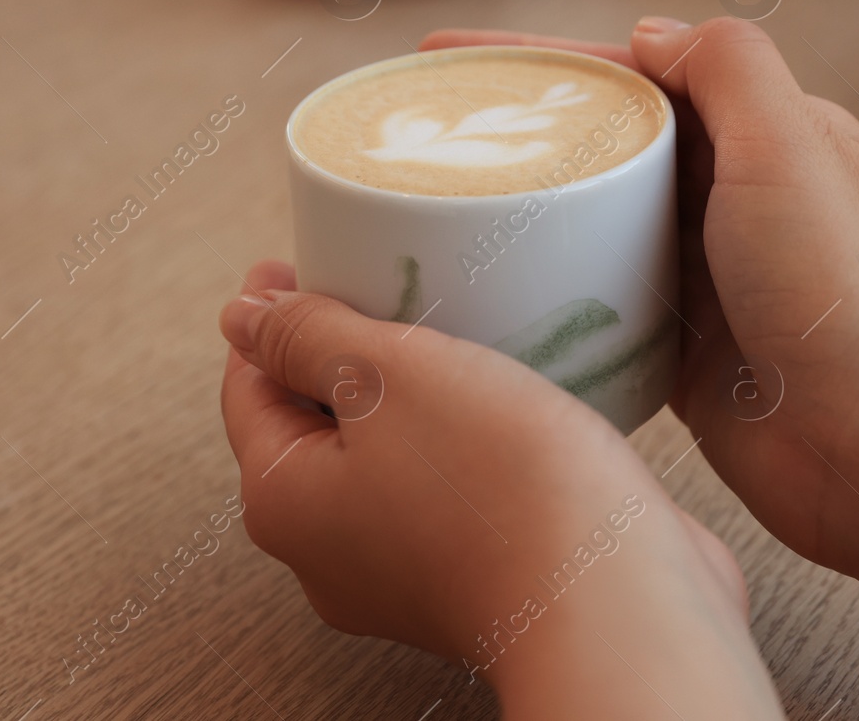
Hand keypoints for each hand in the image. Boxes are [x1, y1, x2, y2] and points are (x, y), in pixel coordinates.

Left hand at [216, 259, 783, 718]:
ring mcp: (401, 573)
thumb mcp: (388, 374)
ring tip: (455, 331)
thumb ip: (307, 337)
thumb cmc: (498, 485)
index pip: (246, 388)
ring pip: (382, 455)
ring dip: (409, 393)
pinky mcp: (471, 576)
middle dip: (343, 353)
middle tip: (389, 285)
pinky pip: (441, 489)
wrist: (618, 599)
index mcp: (284, 502)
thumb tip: (240, 317)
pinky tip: (502, 401)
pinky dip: (456, 439)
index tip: (307, 260)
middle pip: (311, 425)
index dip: (270, 317)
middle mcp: (328, 553)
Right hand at [420, 18, 858, 577]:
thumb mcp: (794, 145)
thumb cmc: (854, 293)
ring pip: (606, 227)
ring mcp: (716, 282)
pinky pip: (609, 309)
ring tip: (441, 206)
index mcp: (776, 138)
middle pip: (616, 145)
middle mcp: (744, 203)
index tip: (454, 58)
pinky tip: (492, 291)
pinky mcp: (693, 356)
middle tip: (427, 133)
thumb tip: (654, 36)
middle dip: (529, 131)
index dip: (548, 61)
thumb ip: (728, 69)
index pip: (645, 73)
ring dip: (536, 212)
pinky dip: (558, 294)